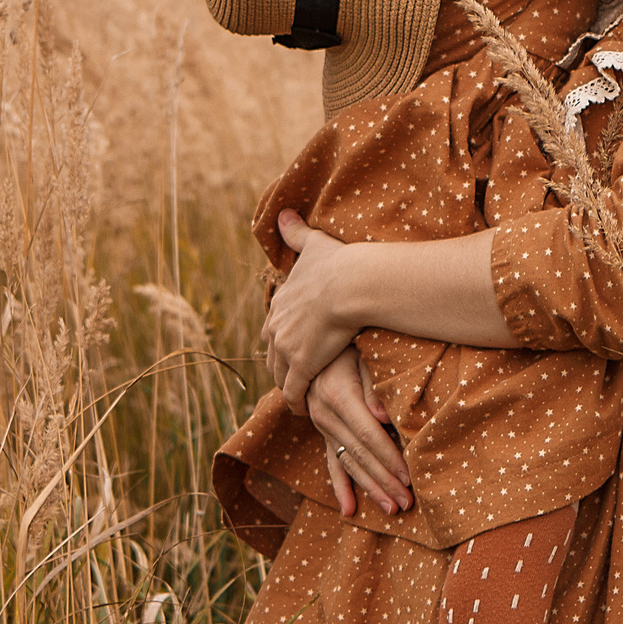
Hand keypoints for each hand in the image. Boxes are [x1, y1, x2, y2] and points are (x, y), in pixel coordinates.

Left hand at [264, 211, 363, 405]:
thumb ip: (297, 232)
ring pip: (279, 375)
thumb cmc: (339, 263)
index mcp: (279, 303)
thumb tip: (283, 213)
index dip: (282, 339)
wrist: (351, 284)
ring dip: (287, 387)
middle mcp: (276, 326)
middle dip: (280, 366)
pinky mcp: (301, 365)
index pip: (274, 328)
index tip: (291, 348)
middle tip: (291, 378)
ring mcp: (286, 347)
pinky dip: (297, 402)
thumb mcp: (313, 244)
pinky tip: (304, 410)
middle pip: (271, 354)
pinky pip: (294, 391)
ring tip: (298, 397)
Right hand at [308, 347, 410, 516]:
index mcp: (337, 395)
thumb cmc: (350, 342)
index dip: (388, 457)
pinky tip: (350, 510)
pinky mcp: (322, 430)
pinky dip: (341, 487)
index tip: (408, 477)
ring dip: (370, 489)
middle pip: (359, 455)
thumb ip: (374, 385)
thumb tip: (385, 418)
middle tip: (407, 503)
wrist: (316, 335)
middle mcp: (325, 413)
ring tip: (392, 510)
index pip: (368, 435)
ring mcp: (321, 424)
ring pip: (347, 463)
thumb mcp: (362, 353)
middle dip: (384, 481)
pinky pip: (331, 462)